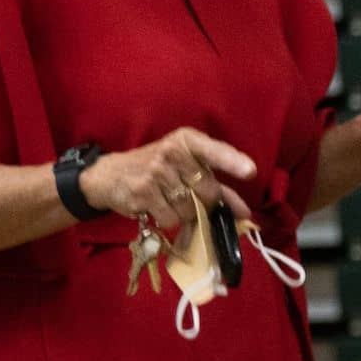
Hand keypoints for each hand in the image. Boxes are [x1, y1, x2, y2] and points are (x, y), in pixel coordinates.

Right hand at [84, 127, 256, 231]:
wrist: (110, 175)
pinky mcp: (144, 192)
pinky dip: (168, 220)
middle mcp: (172, 152)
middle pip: (208, 192)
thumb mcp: (186, 166)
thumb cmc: (158, 168)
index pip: (214, 150)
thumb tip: (244, 212)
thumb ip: (217, 185)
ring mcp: (156, 172)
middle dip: (206, 203)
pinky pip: (171, 219)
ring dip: (185, 214)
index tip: (251, 171)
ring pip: (191, 209)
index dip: (233, 161)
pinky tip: (156, 207)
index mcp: (187, 140)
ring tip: (169, 200)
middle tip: (189, 196)